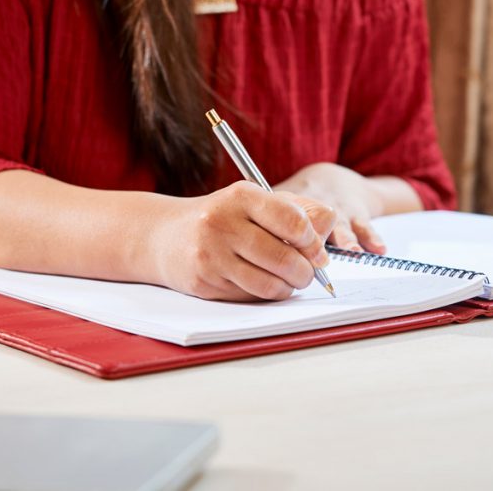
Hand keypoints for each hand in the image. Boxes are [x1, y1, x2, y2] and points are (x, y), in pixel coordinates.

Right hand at [145, 182, 336, 301]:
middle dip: (306, 272)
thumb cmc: (222, 217)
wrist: (164, 237)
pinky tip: (261, 283)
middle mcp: (223, 223)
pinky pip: (250, 297)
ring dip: (288, 288)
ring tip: (288, 281)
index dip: (314, 242)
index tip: (317, 250)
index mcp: (241, 195)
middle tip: (308, 273)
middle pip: (286, 258)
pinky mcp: (204, 282)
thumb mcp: (256, 202)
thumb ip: (298, 210)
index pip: (294, 222)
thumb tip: (329, 228)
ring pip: (270, 285)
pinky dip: (264, 295)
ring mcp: (211, 255)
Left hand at [273, 163, 385, 253]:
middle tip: (318, 255)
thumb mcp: (280, 198)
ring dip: (348, 239)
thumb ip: (262, 212)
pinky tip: (379, 249)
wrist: (334, 180)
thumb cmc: (300, 199)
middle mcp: (316, 205)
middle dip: (317, 239)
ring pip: (342, 226)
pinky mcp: (358, 215)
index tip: (282, 248)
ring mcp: (338, 211)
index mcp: (293, 202)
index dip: (284, 232)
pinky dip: (373, 238)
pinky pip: (366, 227)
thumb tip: (228, 233)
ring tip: (353, 252)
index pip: (286, 218)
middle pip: (315, 222)